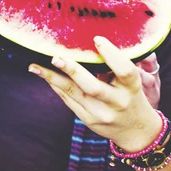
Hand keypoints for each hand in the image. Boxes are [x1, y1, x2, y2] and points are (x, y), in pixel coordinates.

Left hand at [28, 36, 162, 151]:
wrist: (136, 132)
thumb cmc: (131, 97)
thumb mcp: (131, 83)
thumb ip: (115, 67)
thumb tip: (86, 45)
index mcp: (132, 88)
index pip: (125, 70)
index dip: (111, 54)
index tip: (97, 38)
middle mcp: (117, 102)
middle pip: (92, 87)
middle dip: (72, 70)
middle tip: (55, 57)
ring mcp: (100, 114)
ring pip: (73, 94)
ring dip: (52, 78)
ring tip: (34, 66)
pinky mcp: (88, 120)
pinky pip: (68, 100)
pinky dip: (56, 86)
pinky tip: (45, 75)